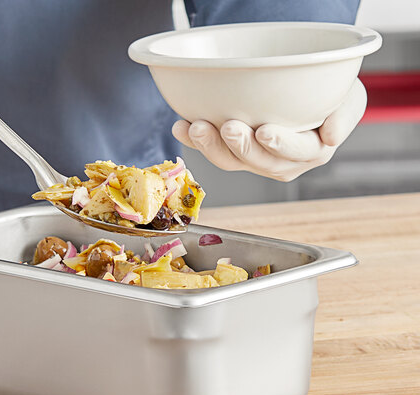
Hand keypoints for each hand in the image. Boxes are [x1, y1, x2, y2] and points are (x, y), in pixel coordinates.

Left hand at [172, 78, 366, 181]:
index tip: (265, 131)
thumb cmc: (330, 97)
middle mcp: (280, 162)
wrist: (308, 95)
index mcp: (310, 153)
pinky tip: (180, 127)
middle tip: (227, 126)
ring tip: (195, 126)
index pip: (294, 153)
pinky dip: (194, 141)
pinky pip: (212, 151)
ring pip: (231, 161)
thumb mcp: (350, 99)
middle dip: (240, 146)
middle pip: (258, 160)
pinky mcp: (234, 153)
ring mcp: (254, 160)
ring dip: (210, 145)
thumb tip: (332, 137)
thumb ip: (345, 116)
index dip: (279, 144)